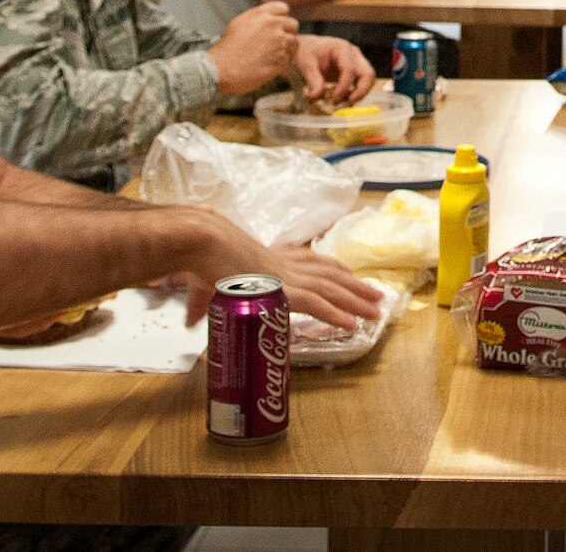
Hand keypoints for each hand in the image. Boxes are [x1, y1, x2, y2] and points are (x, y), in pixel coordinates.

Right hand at [171, 209, 385, 329]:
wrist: (204, 241)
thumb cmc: (201, 255)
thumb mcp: (204, 280)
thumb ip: (201, 302)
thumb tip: (189, 321)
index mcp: (269, 256)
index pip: (307, 259)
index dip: (330, 266)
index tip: (346, 271)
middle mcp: (284, 263)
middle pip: (328, 273)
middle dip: (354, 285)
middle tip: (376, 295)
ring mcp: (286, 276)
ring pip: (330, 289)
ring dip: (355, 300)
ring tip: (376, 310)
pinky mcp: (284, 290)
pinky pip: (317, 305)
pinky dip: (336, 314)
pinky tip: (352, 323)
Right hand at [208, 2, 299, 96]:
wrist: (221, 68)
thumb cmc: (226, 50)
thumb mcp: (239, 23)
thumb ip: (257, 18)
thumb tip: (265, 20)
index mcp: (262, 15)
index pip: (283, 8)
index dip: (282, 17)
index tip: (280, 24)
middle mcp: (273, 26)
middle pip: (293, 25)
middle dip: (288, 33)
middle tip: (280, 41)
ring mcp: (279, 43)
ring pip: (294, 43)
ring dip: (288, 49)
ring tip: (276, 56)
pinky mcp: (281, 60)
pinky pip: (289, 60)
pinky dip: (283, 64)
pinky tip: (272, 66)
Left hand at [291, 35, 373, 107]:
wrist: (306, 48)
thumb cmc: (306, 51)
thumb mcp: (306, 64)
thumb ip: (312, 80)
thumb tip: (316, 98)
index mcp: (342, 49)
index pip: (349, 69)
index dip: (344, 86)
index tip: (334, 99)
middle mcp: (353, 55)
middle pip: (368, 74)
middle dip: (361, 91)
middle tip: (347, 103)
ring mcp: (356, 62)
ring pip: (368, 80)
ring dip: (360, 93)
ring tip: (344, 103)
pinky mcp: (355, 72)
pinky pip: (361, 84)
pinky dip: (355, 93)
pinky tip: (343, 100)